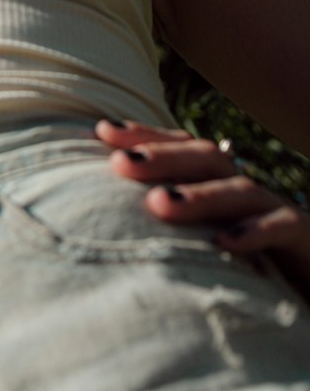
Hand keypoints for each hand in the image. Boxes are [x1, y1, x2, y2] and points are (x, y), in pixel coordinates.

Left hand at [95, 119, 309, 301]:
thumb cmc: (251, 258)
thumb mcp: (204, 232)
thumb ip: (169, 211)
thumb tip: (105, 204)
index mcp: (218, 180)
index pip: (181, 147)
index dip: (145, 136)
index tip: (102, 131)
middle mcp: (242, 187)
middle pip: (204, 159)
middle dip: (161, 158)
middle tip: (120, 164)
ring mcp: (274, 208)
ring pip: (237, 190)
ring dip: (198, 196)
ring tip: (159, 203)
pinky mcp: (302, 235)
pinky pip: (282, 226)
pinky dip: (253, 231)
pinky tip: (223, 243)